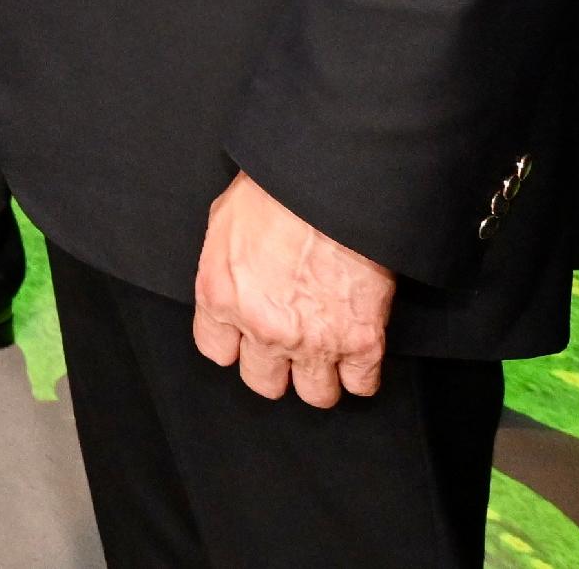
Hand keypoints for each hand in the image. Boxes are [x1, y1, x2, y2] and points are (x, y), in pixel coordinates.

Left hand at [193, 170, 395, 405]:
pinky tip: (359, 352)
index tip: (248, 336)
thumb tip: (233, 275)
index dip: (235, 344)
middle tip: (291, 344)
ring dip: (321, 375)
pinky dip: (362, 373)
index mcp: (221, 296)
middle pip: (264, 382)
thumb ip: (224, 262)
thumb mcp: (225, 219)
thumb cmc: (277, 190)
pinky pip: (361, 385)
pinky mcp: (361, 342)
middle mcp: (262, 328)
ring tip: (327, 352)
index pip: (216, 351)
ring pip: (314, 394)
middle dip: (277, 366)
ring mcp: (313, 340)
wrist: (333, 184)